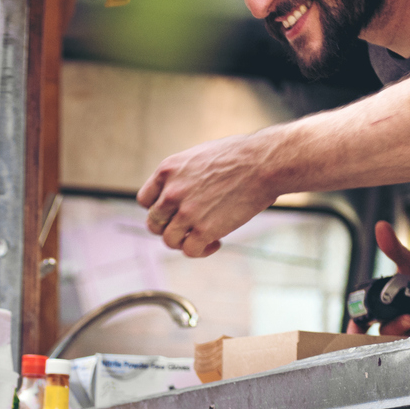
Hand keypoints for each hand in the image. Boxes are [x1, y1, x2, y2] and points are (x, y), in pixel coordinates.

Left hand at [137, 131, 280, 257]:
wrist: (264, 163)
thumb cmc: (239, 157)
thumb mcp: (198, 157)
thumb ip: (182, 176)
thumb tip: (178, 194)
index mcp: (167, 170)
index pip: (145, 200)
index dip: (159, 210)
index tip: (174, 212)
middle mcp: (171, 192)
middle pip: (154, 223)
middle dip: (170, 228)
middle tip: (190, 227)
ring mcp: (186, 213)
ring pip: (169, 240)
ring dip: (185, 242)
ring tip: (204, 236)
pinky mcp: (204, 230)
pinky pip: (190, 251)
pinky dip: (201, 251)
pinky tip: (216, 242)